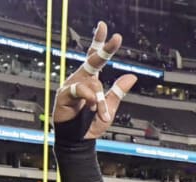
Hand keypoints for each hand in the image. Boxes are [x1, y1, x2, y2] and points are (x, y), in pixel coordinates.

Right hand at [53, 21, 137, 139]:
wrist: (79, 141)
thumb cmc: (91, 123)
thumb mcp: (111, 107)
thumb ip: (119, 91)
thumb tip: (132, 76)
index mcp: (91, 79)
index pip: (95, 56)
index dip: (100, 42)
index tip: (104, 26)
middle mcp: (80, 79)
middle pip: (93, 59)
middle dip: (104, 49)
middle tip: (117, 38)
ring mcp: (70, 85)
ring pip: (92, 81)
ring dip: (100, 98)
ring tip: (102, 113)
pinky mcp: (63, 95)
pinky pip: (80, 90)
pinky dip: (91, 99)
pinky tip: (94, 108)